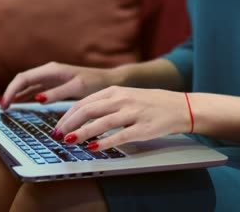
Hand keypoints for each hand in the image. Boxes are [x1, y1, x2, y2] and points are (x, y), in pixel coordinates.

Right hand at [1, 62, 118, 108]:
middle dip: (10, 93)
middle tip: (3, 109)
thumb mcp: (77, 88)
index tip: (5, 105)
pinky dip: (25, 95)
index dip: (11, 91)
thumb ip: (57, 93)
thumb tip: (37, 98)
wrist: (108, 80)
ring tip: (7, 108)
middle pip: (22, 80)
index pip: (23, 78)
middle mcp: (48, 71)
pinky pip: (35, 88)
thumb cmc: (95, 82)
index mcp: (51, 70)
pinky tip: (20, 103)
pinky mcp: (54, 84)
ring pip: (27, 84)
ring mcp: (51, 77)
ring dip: (16, 94)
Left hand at [53, 86, 191, 150]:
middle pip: (88, 110)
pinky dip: (104, 143)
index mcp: (115, 91)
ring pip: (101, 123)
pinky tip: (92, 148)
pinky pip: (119, 136)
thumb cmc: (150, 103)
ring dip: (82, 133)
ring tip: (69, 141)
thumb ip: (105, 104)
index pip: (84, 102)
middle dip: (69, 124)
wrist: (180, 107)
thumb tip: (81, 116)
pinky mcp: (142, 128)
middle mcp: (122, 100)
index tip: (58, 126)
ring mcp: (132, 113)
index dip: (68, 115)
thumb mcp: (126, 96)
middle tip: (58, 135)